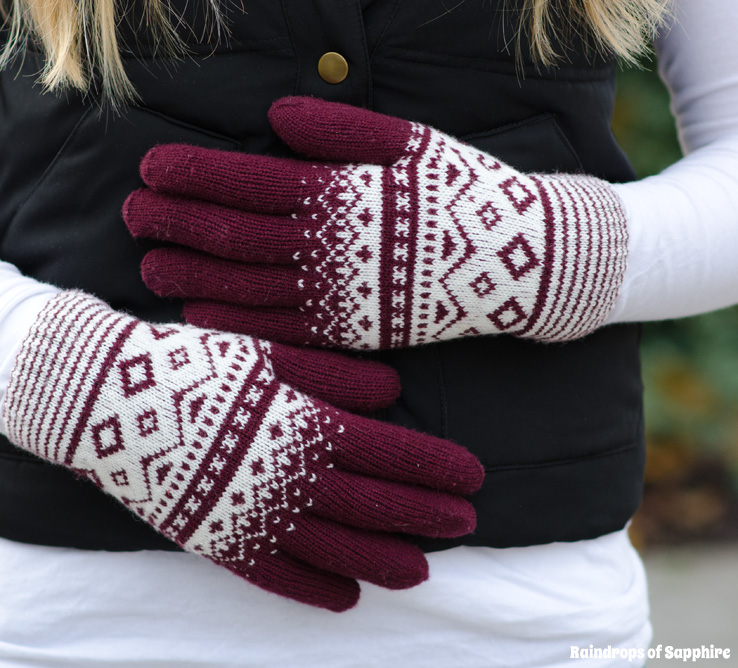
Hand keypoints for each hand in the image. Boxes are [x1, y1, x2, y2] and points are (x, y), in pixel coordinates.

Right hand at [3, 292, 482, 610]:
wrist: (107, 397)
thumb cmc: (194, 365)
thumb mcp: (268, 355)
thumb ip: (333, 375)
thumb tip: (395, 392)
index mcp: (303, 422)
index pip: (388, 452)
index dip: (435, 467)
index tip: (474, 478)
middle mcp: (287, 474)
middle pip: (373, 503)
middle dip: (425, 515)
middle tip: (466, 524)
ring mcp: (252, 513)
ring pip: (334, 547)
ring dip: (382, 559)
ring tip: (421, 572)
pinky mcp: (217, 540)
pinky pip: (275, 575)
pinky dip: (314, 588)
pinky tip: (346, 598)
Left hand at [124, 96, 627, 348]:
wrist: (523, 264)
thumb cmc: (467, 193)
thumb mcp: (413, 143)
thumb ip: (341, 129)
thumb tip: (274, 118)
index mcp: (344, 193)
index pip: (249, 181)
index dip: (195, 175)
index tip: (151, 169)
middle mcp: (333, 248)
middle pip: (234, 237)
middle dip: (177, 225)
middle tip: (133, 218)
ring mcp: (340, 297)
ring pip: (247, 288)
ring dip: (192, 277)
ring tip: (149, 267)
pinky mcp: (352, 333)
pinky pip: (280, 331)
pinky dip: (235, 323)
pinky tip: (200, 315)